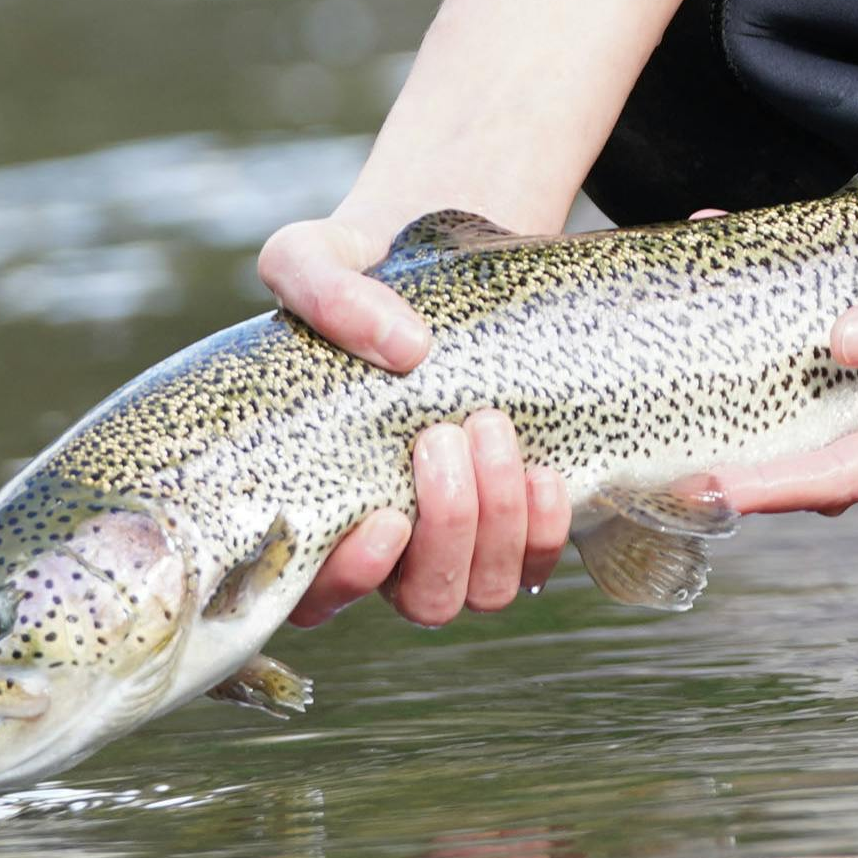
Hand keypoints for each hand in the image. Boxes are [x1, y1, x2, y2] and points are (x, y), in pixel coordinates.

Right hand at [254, 217, 562, 624]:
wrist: (430, 259)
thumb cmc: (353, 273)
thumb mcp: (311, 258)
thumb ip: (323, 291)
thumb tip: (405, 350)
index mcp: (317, 502)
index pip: (315, 597)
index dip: (349, 582)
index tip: (385, 519)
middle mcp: (389, 540)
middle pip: (423, 600)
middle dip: (447, 528)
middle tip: (445, 436)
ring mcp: (458, 537)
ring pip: (486, 591)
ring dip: (498, 522)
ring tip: (491, 429)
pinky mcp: (517, 519)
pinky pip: (539, 566)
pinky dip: (546, 527)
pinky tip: (542, 469)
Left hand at [705, 99, 857, 516]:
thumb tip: (842, 341)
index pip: (848, 472)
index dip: (768, 487)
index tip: (700, 492)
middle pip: (836, 456)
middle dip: (757, 456)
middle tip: (674, 452)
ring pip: (855, 409)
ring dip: (784, 397)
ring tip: (706, 372)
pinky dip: (830, 337)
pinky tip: (788, 292)